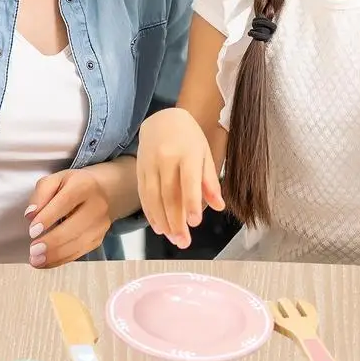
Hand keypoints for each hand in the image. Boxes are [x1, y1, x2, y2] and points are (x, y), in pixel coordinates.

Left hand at [25, 168, 111, 267]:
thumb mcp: (55, 180)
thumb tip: (30, 215)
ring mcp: (101, 224)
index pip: (66, 201)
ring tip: (36, 261)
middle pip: (75, 227)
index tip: (32, 231)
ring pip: (78, 243)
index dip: (49, 217)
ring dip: (56, 255)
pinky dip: (62, 259)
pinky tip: (46, 262)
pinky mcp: (99, 238)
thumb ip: (41, 193)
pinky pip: (80, 252)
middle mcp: (97, 206)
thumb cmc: (73, 186)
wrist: (103, 192)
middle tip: (33, 251)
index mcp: (84, 186)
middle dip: (53, 241)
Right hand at [136, 107, 224, 248]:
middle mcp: (166, 158)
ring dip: (162, 221)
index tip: (195, 223)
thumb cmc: (189, 138)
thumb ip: (210, 181)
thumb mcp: (205, 154)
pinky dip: (150, 212)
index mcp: (187, 153)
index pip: (188, 181)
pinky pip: (143, 194)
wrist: (163, 119)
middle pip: (169, 194)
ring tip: (172, 238)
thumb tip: (219, 206)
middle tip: (183, 241)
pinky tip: (158, 227)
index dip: (191, 202)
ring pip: (154, 197)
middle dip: (176, 221)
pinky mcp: (140, 169)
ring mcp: (150, 164)